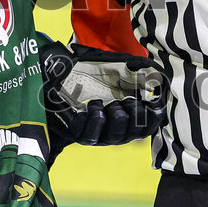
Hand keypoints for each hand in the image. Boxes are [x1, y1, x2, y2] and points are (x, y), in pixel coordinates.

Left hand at [39, 40, 167, 144]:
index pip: (148, 125)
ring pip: (116, 137)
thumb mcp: (112, 69)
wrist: (52, 83)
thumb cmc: (86, 75)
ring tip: (112, 103)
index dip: (155, 117)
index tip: (156, 103)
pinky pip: (93, 133)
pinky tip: (94, 104)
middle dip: (136, 117)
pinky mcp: (80, 135)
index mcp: (126, 116)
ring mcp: (97, 134)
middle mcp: (114, 129)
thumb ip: (134, 71)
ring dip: (118, 118)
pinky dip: (97, 116)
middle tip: (129, 101)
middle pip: (135, 134)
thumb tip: (155, 74)